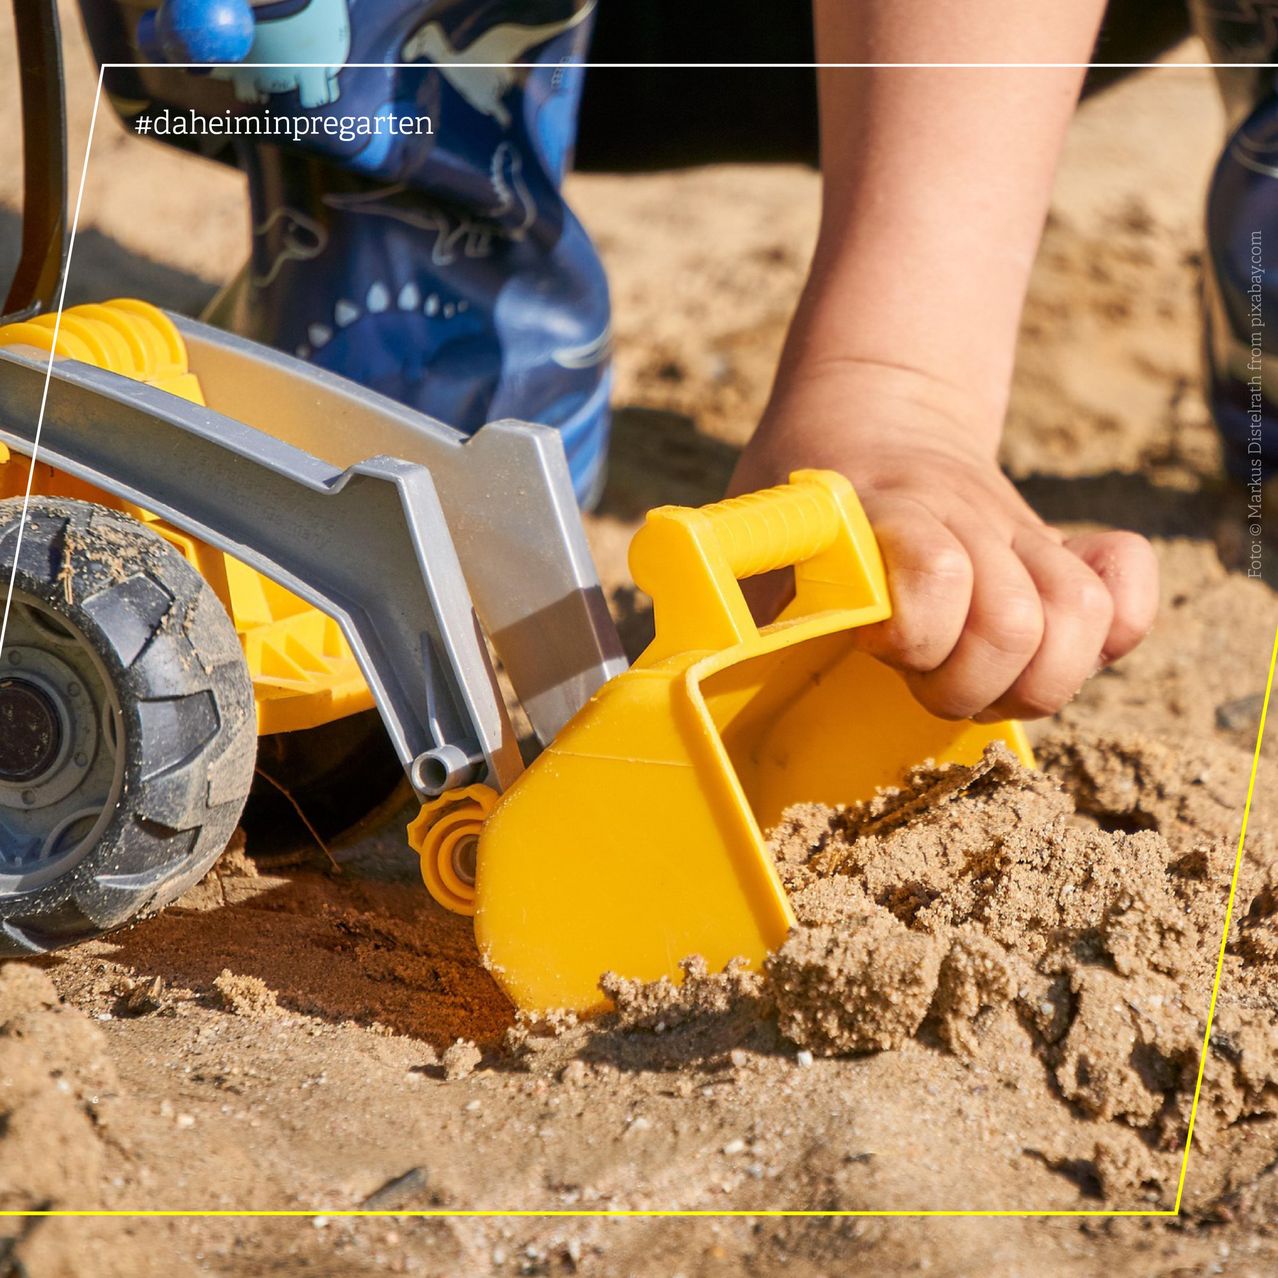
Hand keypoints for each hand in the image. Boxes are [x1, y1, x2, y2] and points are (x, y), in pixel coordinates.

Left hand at [730, 367, 1159, 721]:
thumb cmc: (800, 490)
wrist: (872, 402)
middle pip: (1018, 621)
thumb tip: (686, 682)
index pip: (938, 572)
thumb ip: (728, 599)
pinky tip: (1057, 649)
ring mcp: (1019, 533)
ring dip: (1034, 680)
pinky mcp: (1056, 548)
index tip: (874, 647)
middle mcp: (965, 517)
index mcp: (882, 513)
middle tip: (920, 681)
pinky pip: (1127, 588)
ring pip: (1083, 619)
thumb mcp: (749, 532)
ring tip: (974, 680)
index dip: (917, 633)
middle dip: (969, 684)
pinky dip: (1112, 632)